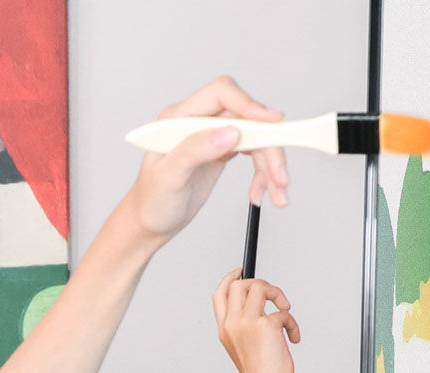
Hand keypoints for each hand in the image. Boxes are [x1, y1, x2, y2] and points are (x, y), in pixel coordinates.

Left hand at [122, 76, 290, 242]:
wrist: (149, 223)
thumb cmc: (151, 201)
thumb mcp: (168, 178)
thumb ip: (195, 151)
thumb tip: (230, 132)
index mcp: (178, 118)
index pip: (221, 94)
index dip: (249, 104)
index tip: (272, 122)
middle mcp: (198, 122)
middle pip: (246, 119)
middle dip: (268, 147)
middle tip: (280, 176)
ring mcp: (212, 136)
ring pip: (255, 137)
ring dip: (270, 165)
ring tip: (277, 194)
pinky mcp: (223, 151)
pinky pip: (254, 153)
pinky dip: (263, 173)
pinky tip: (261, 192)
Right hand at [212, 268, 299, 372]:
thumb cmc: (259, 371)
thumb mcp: (242, 345)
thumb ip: (245, 324)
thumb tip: (262, 305)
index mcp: (224, 328)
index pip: (220, 294)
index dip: (230, 278)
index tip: (241, 271)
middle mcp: (232, 323)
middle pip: (239, 284)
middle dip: (260, 284)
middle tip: (273, 297)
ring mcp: (247, 323)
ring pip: (259, 287)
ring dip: (278, 294)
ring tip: (285, 309)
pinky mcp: (266, 326)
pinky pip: (283, 311)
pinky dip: (292, 323)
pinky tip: (293, 338)